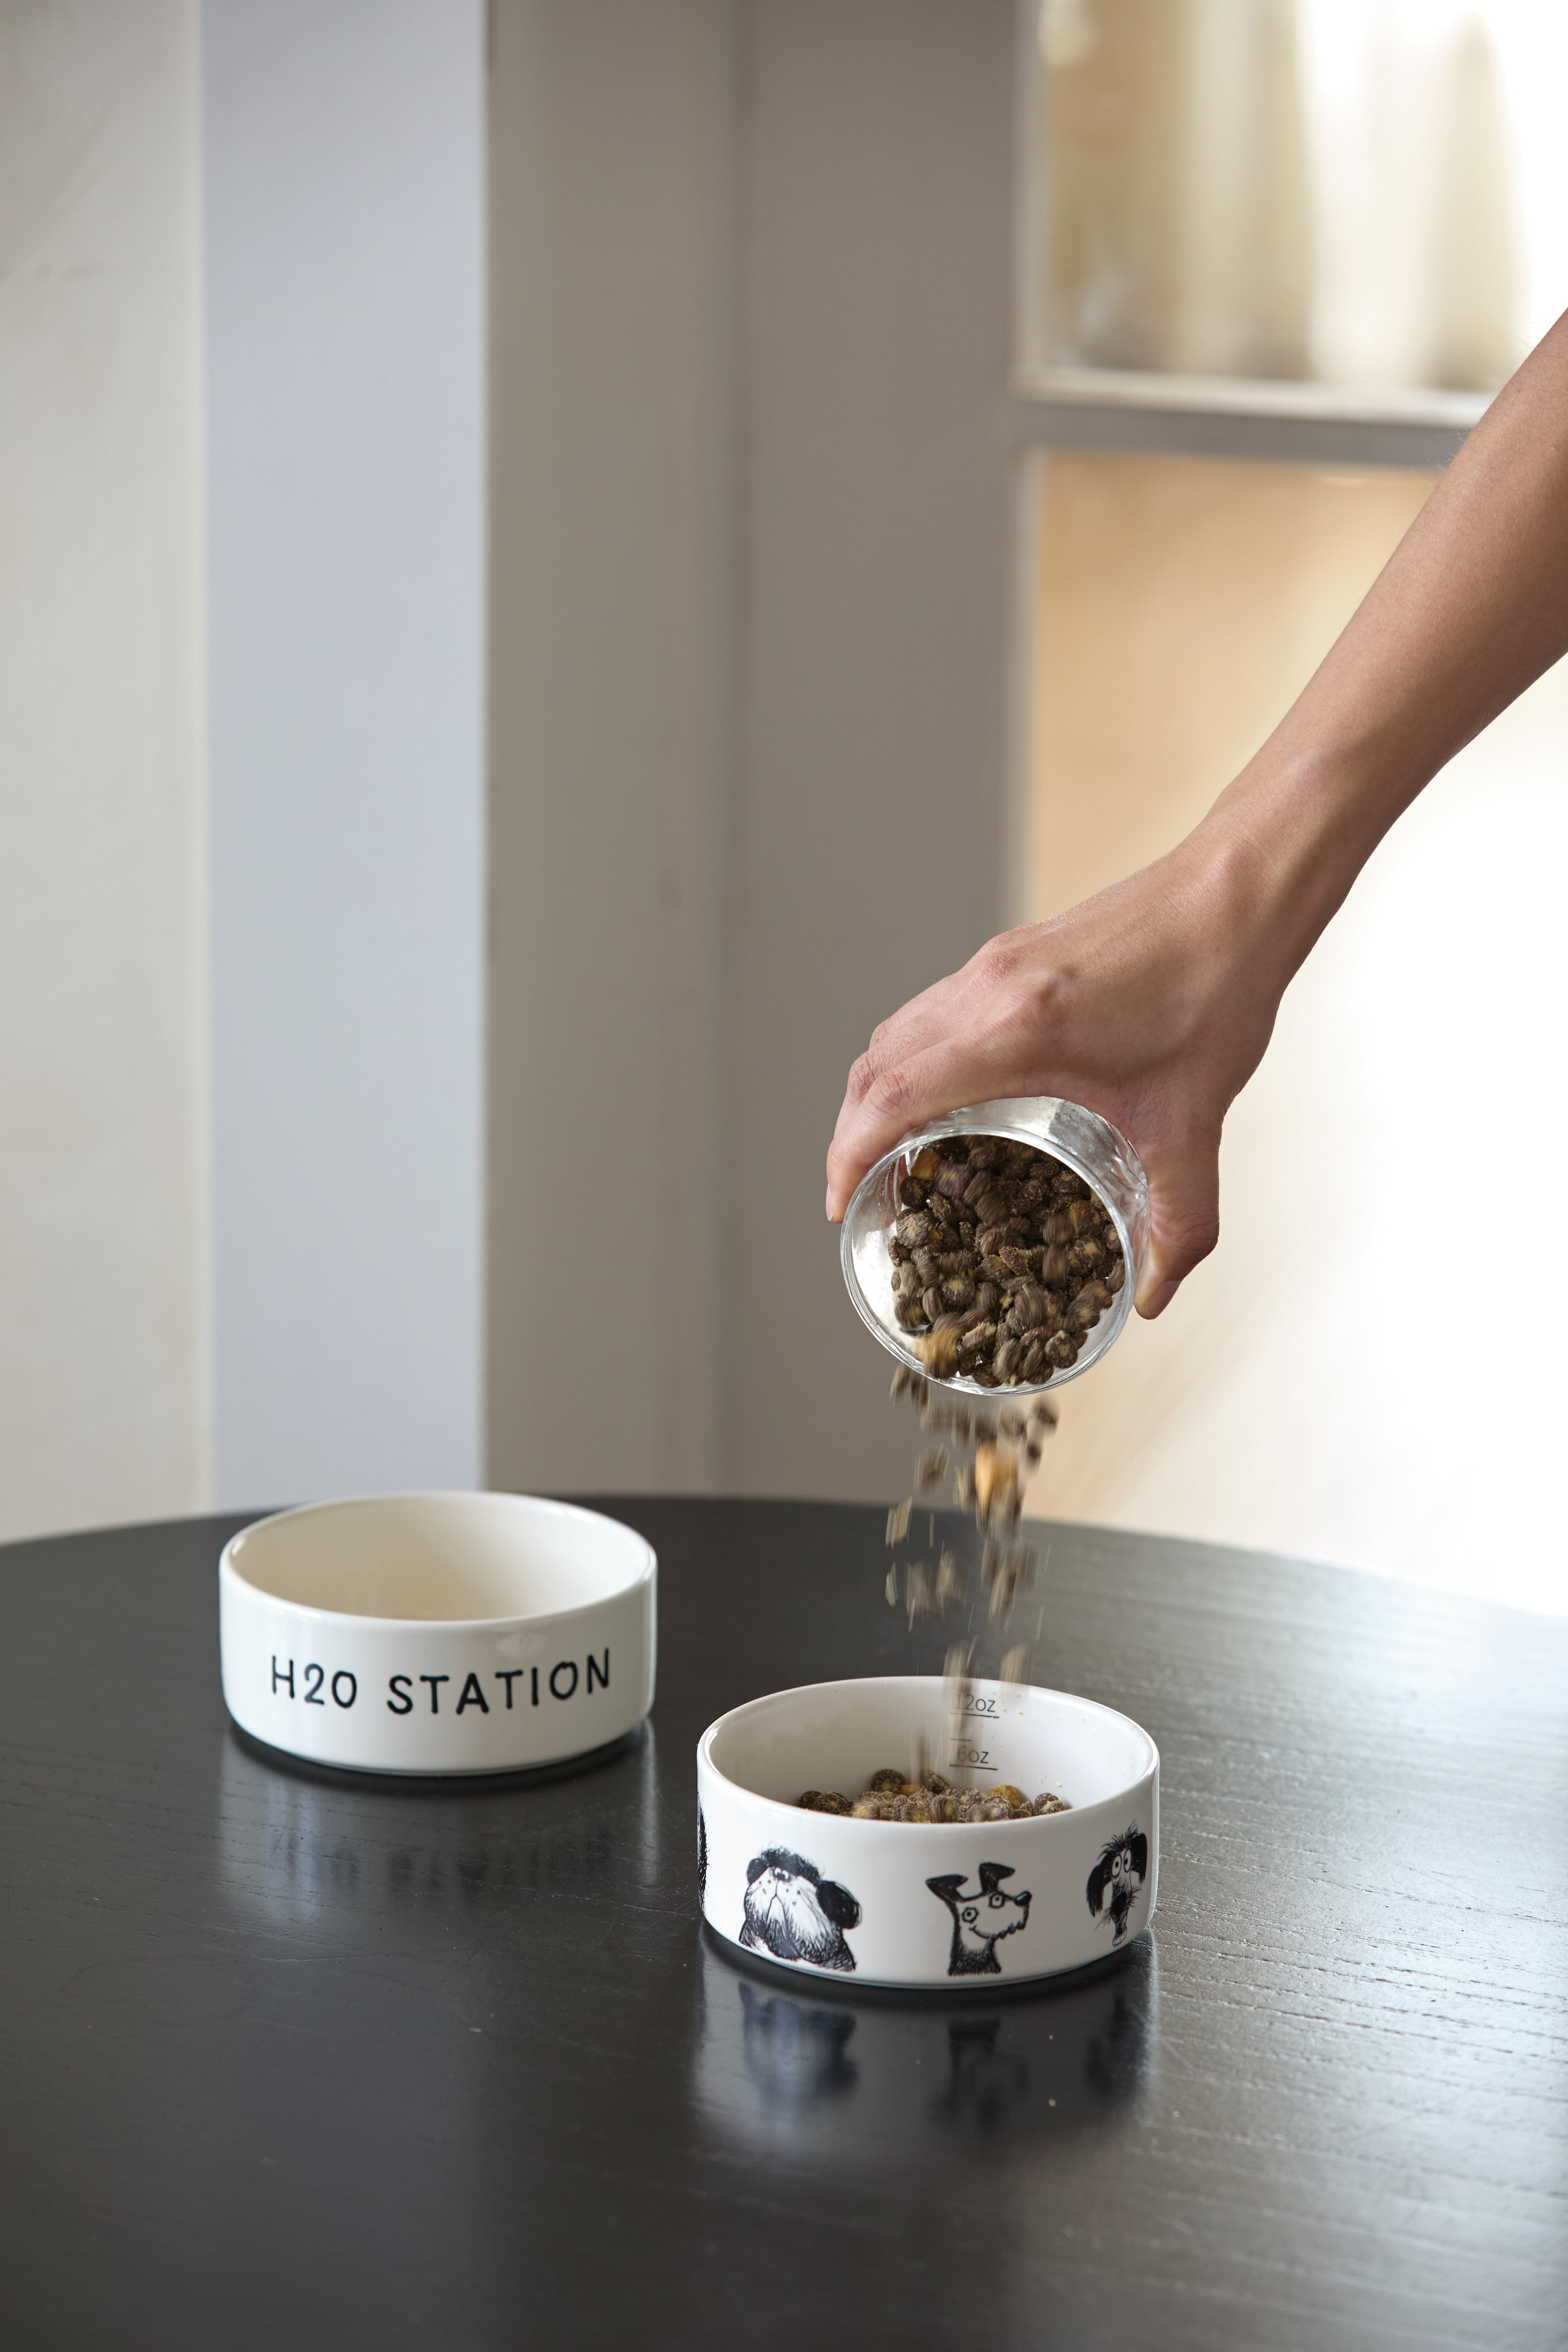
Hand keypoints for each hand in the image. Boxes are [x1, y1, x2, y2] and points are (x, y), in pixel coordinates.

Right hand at [825, 821, 1285, 1315]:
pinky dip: (916, 1058)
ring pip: (897, 1032)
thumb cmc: (1217, 989)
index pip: (889, 1096)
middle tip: (864, 1191)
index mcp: (1017, 1032)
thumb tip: (1160, 1290)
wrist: (1239, 895)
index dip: (849, 1156)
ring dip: (879, 1093)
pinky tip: (951, 1092)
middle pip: (875, 1066)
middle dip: (851, 1135)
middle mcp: (988, 989)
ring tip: (896, 1149)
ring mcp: (994, 963)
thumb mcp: (1194, 1121)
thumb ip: (1179, 1218)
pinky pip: (932, 1010)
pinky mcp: (1011, 950)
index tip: (842, 1203)